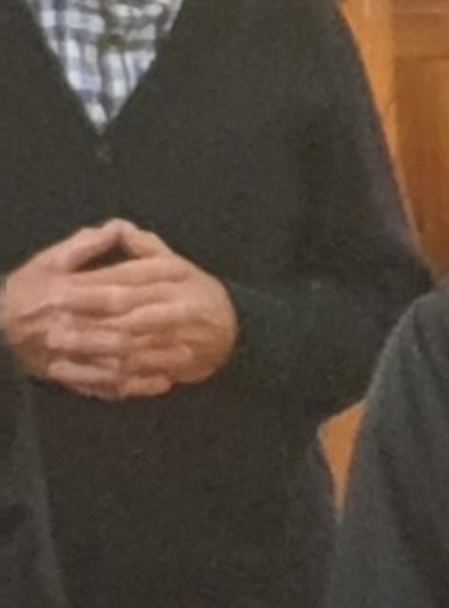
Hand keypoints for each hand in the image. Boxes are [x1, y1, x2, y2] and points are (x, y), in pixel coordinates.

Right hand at [3, 221, 171, 399]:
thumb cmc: (24, 292)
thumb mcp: (47, 262)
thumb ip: (82, 247)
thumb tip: (116, 228)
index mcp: (66, 291)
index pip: (117, 282)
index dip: (151, 276)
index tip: (182, 270)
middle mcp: (71, 322)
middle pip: (124, 321)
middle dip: (162, 316)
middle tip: (198, 312)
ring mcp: (72, 353)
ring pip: (121, 356)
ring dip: (155, 355)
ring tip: (187, 351)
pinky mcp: (72, 376)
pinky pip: (109, 385)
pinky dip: (137, 385)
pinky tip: (163, 383)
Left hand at [73, 223, 237, 388]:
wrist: (237, 333)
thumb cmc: (200, 295)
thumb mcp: (179, 266)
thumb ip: (149, 249)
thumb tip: (121, 228)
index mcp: (173, 283)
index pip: (127, 285)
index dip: (91, 291)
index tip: (59, 295)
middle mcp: (178, 312)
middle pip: (127, 319)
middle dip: (88, 326)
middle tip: (52, 329)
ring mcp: (178, 344)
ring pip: (132, 350)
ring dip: (95, 354)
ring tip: (60, 356)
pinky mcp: (176, 369)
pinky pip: (141, 377)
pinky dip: (110, 380)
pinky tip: (83, 378)